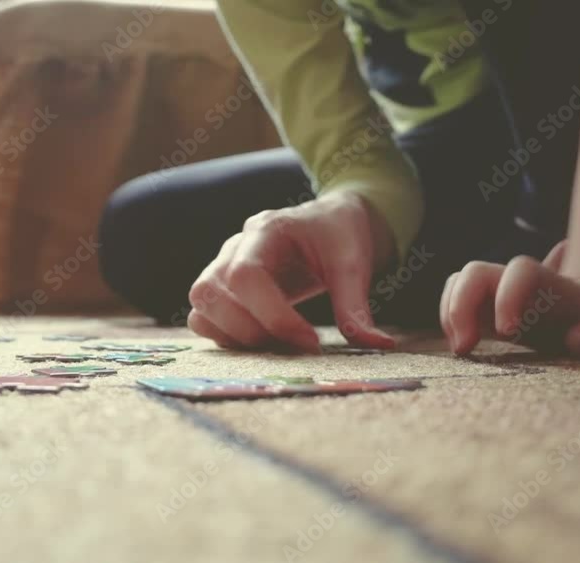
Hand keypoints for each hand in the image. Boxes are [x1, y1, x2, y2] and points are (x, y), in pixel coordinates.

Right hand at [187, 191, 395, 351]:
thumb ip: (356, 306)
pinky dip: (224, 336)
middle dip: (250, 330)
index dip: (273, 315)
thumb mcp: (354, 264)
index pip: (245, 275)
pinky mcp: (222, 287)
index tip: (309, 340)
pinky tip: (262, 340)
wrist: (332, 223)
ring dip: (233, 335)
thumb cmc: (341, 236)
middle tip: (293, 346)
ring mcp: (222, 265)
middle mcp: (235, 246)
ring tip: (276, 344)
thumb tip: (378, 345)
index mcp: (266, 230)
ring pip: (201, 305)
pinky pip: (203, 316)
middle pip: (211, 291)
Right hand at [440, 242, 579, 357]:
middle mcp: (517, 284)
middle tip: (465, 347)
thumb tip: (575, 340)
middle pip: (475, 272)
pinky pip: (453, 303)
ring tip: (463, 350)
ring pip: (458, 283)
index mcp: (550, 285)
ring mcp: (498, 294)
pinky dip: (449, 323)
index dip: (508, 295)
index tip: (507, 332)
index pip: (520, 270)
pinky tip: (464, 348)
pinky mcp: (484, 311)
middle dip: (461, 305)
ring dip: (450, 314)